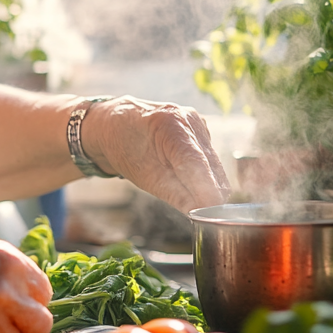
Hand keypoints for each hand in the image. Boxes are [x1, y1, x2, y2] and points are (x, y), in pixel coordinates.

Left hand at [82, 97, 230, 211]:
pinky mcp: (203, 131)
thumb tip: (200, 213)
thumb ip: (175, 195)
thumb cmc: (125, 149)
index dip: (205, 190)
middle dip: (207, 194)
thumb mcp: (144, 177)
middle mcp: (189, 119)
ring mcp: (198, 123)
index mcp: (169, 124)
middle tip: (197, 214)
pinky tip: (184, 178)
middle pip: (211, 166)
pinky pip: (212, 162)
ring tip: (182, 192)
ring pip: (215, 166)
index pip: (195, 162)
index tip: (210, 213)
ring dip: (206, 186)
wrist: (117, 125)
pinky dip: (204, 177)